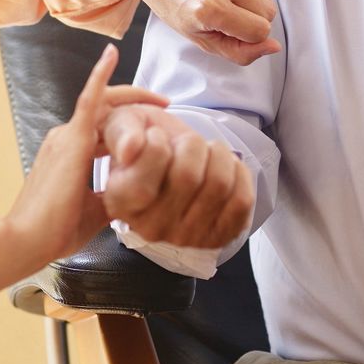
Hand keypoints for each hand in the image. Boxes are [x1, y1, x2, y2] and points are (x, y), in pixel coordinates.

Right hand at [5, 45, 167, 267]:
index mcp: (69, 154)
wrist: (27, 240)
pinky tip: (111, 55)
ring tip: (159, 97)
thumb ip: (112, 195)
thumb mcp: (94, 209)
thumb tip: (133, 197)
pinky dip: (100, 76)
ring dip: (131, 97)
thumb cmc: (55, 231)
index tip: (155, 128)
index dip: (127, 125)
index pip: (102, 128)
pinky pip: (89, 99)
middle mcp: (65, 138)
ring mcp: (66, 136)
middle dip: (136, 105)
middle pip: (105, 111)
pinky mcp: (71, 139)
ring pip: (102, 104)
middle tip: (166, 106)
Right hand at [100, 103, 253, 248]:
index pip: (145, 178)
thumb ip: (122, 132)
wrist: (169, 167)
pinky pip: (242, 201)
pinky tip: (224, 167)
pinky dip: (239, 173)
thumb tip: (130, 148)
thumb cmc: (144, 142)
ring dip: (217, 155)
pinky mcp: (218, 237)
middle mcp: (151, 227)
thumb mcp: (123, 126)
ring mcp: (186, 237)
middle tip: (185, 143)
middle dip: (191, 144)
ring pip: (218, 185)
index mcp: (121, 202)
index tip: (155, 137)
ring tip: (206, 153)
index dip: (156, 144)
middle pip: (187, 176)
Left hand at [118, 0, 281, 65]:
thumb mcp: (200, 38)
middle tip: (230, 7)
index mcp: (210, 11)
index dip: (251, 33)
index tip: (235, 26)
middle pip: (268, 9)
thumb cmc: (177, 4)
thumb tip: (275, 46)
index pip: (261, 30)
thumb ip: (240, 52)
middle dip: (254, 14)